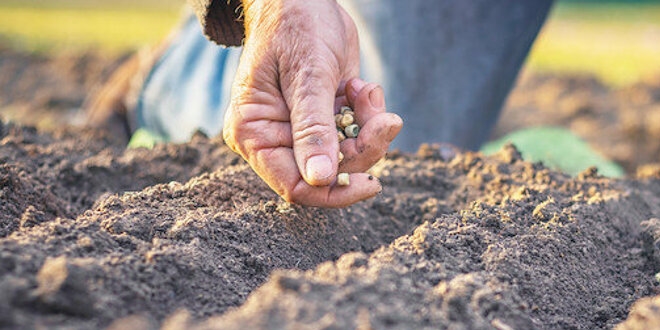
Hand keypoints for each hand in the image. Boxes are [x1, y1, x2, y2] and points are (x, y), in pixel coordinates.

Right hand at [223, 0, 401, 206]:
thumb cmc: (295, 26)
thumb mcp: (307, 75)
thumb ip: (313, 128)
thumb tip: (321, 180)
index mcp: (254, 133)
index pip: (293, 185)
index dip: (332, 193)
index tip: (371, 182)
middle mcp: (274, 138)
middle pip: (327, 173)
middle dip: (362, 149)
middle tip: (387, 120)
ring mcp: (301, 130)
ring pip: (346, 156)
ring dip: (368, 129)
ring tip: (368, 92)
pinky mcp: (324, 119)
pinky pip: (354, 135)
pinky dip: (367, 115)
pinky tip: (362, 86)